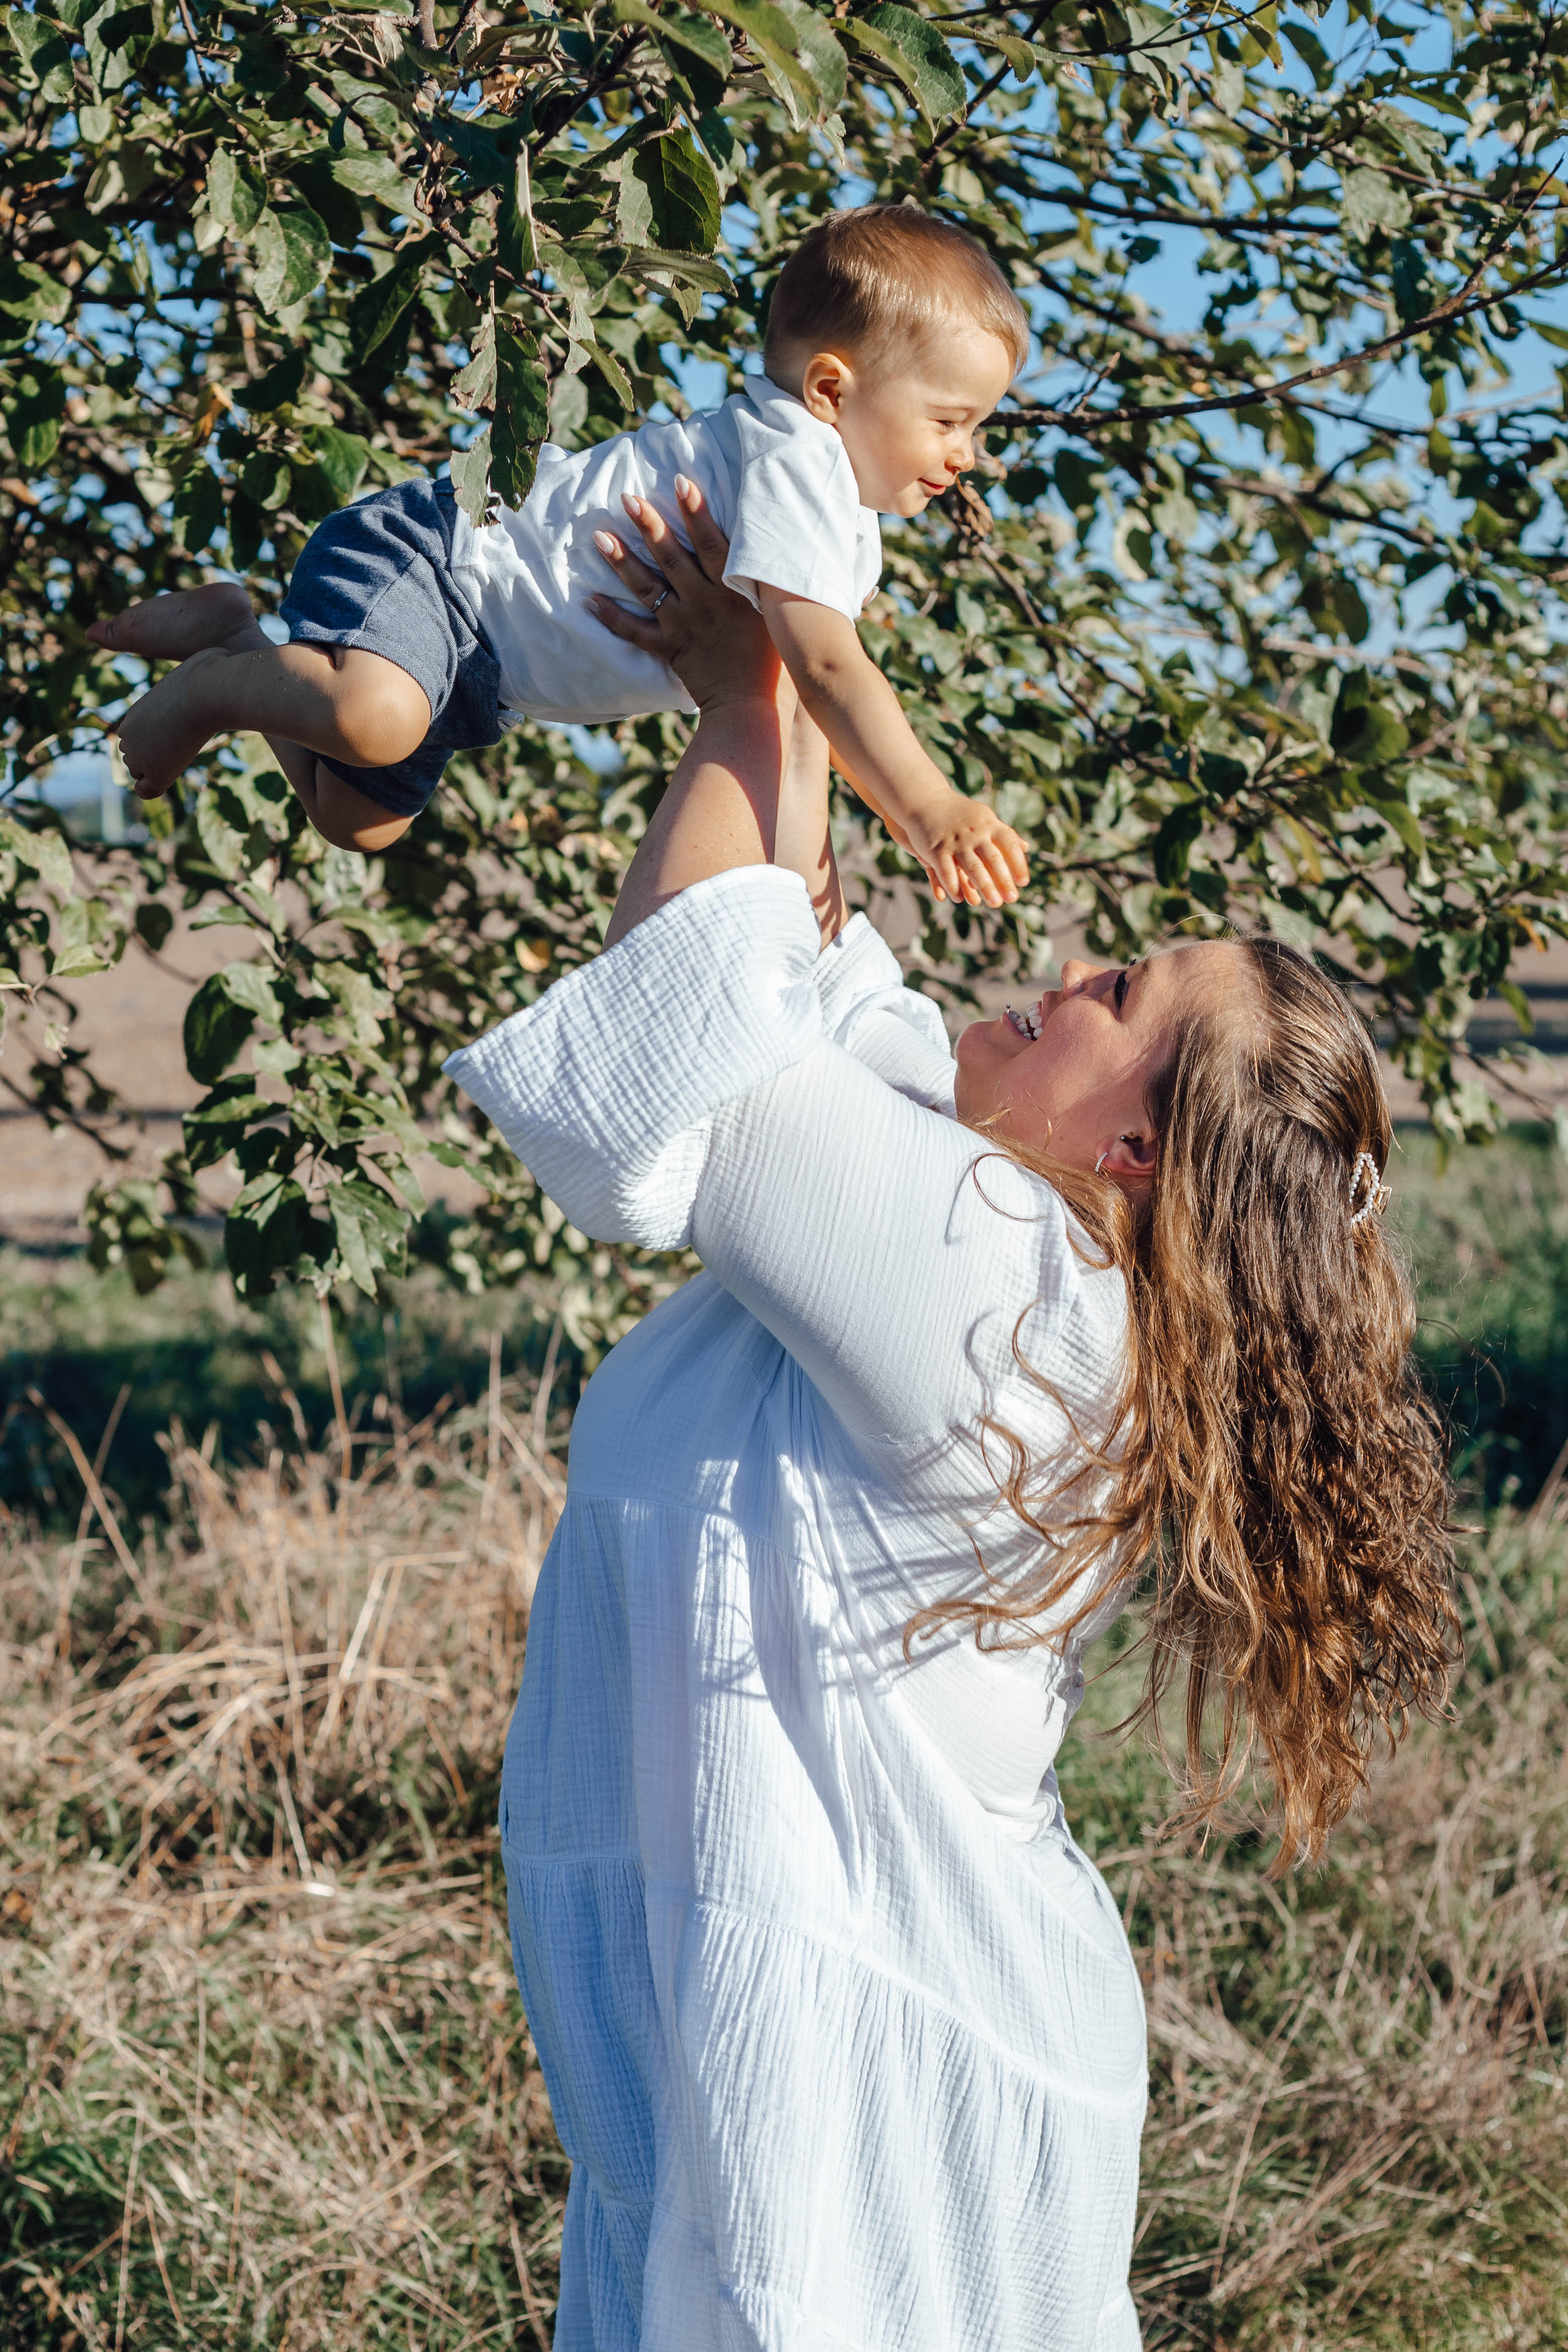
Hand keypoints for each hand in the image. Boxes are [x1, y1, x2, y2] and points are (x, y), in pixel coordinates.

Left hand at [588, 477, 783, 715]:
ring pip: (649, 589)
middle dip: (650, 526)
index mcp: (735, 592)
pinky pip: (635, 634)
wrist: (752, 711)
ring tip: (599, 535)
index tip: (680, 482)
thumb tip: (778, 559)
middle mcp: (706, 604)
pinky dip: (612, 618)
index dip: (697, 512)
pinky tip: (589, 600)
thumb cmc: (777, 668)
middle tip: (627, 498)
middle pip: (674, 558)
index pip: (714, 544)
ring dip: (623, 561)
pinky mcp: (671, 650)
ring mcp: (685, 626)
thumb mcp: (782, 620)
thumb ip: (773, 588)